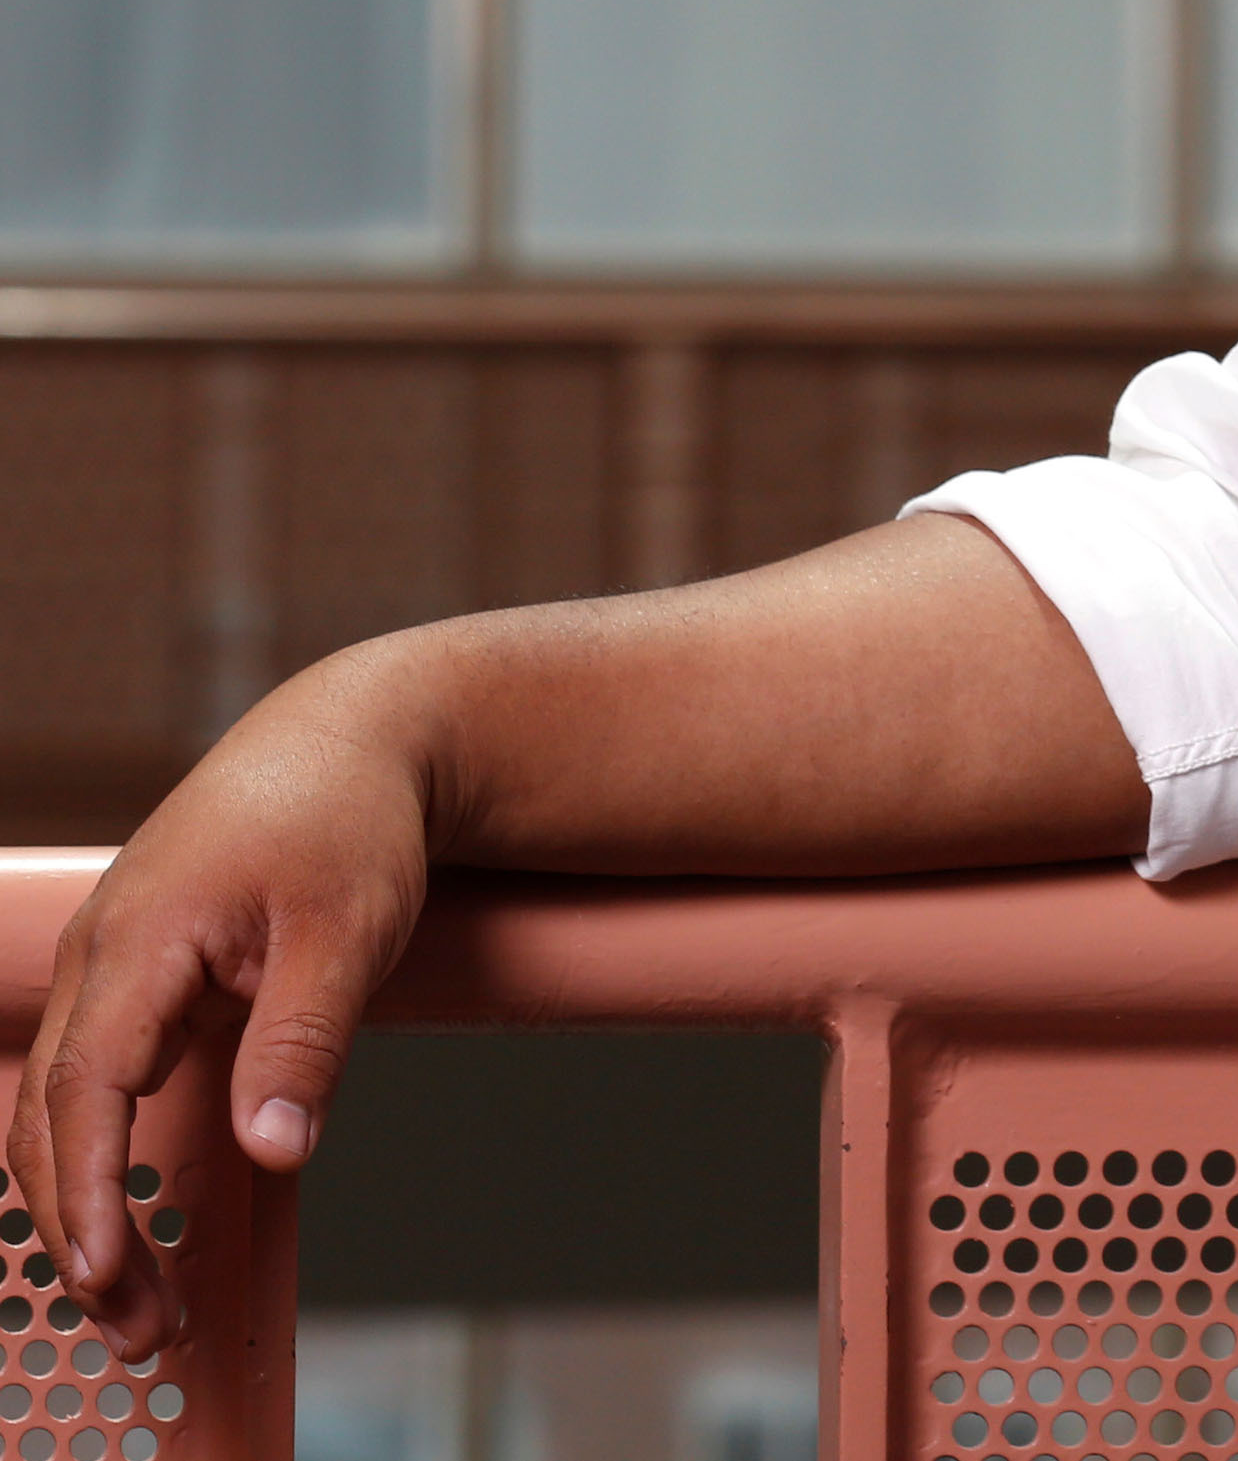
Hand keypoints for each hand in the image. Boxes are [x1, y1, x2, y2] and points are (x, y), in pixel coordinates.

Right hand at [6, 654, 434, 1361]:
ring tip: (136, 1300)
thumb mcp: (348, 930)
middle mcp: (103, 955)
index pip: (87, 1089)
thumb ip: (303, 1039)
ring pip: (64, 1106)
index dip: (86, 1190)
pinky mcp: (139, 976)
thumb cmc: (351, 818)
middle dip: (79, 1230)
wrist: (354, 737)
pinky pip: (95, 1080)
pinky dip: (99, 1155)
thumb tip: (273, 1147)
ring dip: (84, 1204)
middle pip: (55, 1116)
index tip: (107, 1272)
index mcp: (140, 939)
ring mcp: (112, 964)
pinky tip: (130, 1216)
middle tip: (136, 1328)